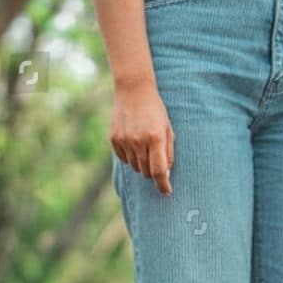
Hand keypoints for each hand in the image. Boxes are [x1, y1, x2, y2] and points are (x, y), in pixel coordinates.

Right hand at [109, 81, 174, 195]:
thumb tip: (166, 173)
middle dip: (153, 172)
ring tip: (144, 148)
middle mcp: (138, 141)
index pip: (159, 171)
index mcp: (155, 138)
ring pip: (135, 167)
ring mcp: (124, 140)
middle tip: (156, 162)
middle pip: (146, 172)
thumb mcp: (168, 128)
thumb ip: (168, 151)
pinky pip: (123, 159)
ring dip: (142, 164)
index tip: (167, 192)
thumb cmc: (155, 110)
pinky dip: (130, 157)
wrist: (133, 90)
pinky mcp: (114, 139)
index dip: (163, 185)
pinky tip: (133, 143)